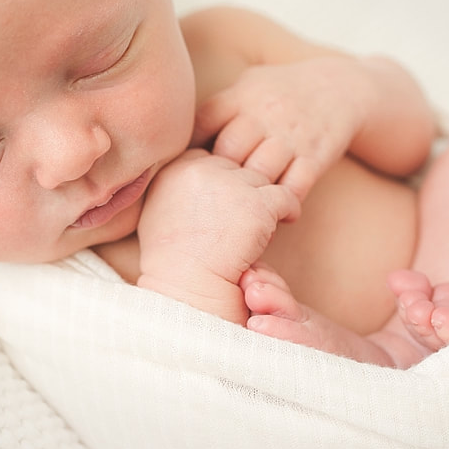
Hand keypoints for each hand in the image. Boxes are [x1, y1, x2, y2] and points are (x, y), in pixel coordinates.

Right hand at [136, 149, 299, 314]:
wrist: (186, 289)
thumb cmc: (174, 263)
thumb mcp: (159, 213)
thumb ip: (179, 189)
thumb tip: (207, 180)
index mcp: (174, 169)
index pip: (210, 159)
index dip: (220, 184)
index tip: (222, 209)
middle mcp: (200, 170)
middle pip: (237, 167)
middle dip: (242, 192)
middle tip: (240, 223)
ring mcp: (229, 185)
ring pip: (261, 180)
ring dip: (263, 202)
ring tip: (257, 229)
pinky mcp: (256, 204)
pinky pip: (286, 196)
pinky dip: (289, 210)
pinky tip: (285, 223)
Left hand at [192, 56, 365, 200]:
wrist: (341, 87)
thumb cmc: (281, 91)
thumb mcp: (248, 85)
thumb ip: (218, 108)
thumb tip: (181, 138)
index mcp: (241, 96)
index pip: (204, 122)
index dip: (190, 150)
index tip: (186, 172)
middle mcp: (263, 113)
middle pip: (228, 153)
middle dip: (215, 180)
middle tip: (207, 203)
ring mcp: (291, 135)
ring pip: (259, 173)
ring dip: (247, 197)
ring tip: (237, 215)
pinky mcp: (316, 154)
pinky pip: (295, 185)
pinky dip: (281, 203)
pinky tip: (273, 212)